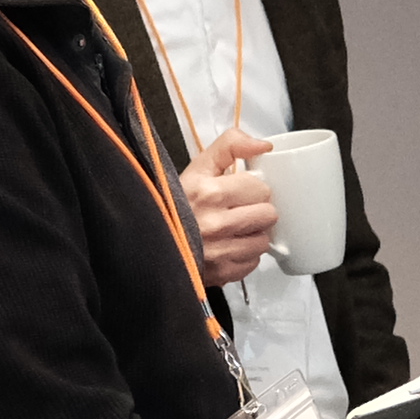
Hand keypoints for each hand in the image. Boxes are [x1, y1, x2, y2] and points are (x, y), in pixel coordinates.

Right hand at [182, 126, 277, 288]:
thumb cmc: (175, 204)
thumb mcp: (197, 168)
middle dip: (257, 211)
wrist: (151, 241)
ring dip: (252, 234)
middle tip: (239, 210)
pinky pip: (252, 262)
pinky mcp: (222, 272)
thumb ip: (230, 146)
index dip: (252, 189)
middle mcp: (215, 224)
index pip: (260, 188)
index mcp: (209, 193)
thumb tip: (264, 146)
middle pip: (268, 214)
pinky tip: (228, 246)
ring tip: (233, 229)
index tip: (240, 192)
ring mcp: (219, 251)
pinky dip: (244, 255)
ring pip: (263, 240)